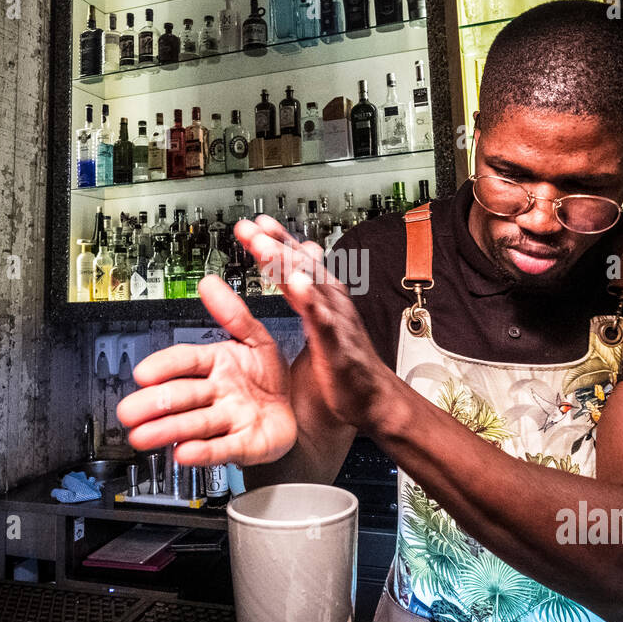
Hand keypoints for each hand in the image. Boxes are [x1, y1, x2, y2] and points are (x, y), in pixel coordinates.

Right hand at [116, 275, 296, 466]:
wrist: (294, 410)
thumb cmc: (269, 377)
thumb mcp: (257, 338)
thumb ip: (234, 313)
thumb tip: (210, 284)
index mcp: (216, 363)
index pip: (185, 361)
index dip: (165, 366)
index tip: (143, 372)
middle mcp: (216, 392)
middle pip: (182, 396)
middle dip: (156, 403)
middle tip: (129, 410)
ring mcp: (227, 420)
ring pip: (195, 424)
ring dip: (167, 430)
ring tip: (142, 436)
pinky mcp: (242, 445)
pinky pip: (221, 449)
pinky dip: (202, 452)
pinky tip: (183, 452)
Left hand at [233, 215, 397, 429]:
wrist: (373, 398)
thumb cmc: (346, 362)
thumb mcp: (321, 319)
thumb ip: (308, 289)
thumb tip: (300, 261)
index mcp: (324, 295)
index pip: (298, 261)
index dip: (277, 240)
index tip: (254, 223)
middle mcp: (332, 301)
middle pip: (300, 266)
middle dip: (274, 245)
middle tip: (249, 229)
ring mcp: (337, 320)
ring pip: (310, 286)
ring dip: (286, 264)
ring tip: (264, 247)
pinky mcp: (338, 345)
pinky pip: (323, 319)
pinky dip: (312, 301)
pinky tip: (299, 286)